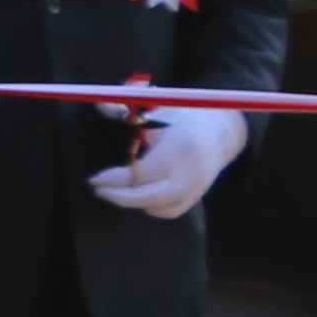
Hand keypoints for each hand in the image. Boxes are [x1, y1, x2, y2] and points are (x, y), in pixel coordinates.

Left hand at [89, 102, 246, 220]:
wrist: (222, 129)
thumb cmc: (184, 115)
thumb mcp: (158, 105)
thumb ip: (127, 105)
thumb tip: (102, 106)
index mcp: (180, 147)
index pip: (141, 172)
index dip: (114, 178)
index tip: (94, 179)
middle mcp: (191, 171)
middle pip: (151, 196)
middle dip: (119, 196)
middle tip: (99, 190)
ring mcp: (197, 186)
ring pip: (160, 207)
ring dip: (133, 202)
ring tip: (116, 191)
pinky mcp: (198, 195)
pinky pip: (172, 211)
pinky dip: (152, 208)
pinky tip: (139, 197)